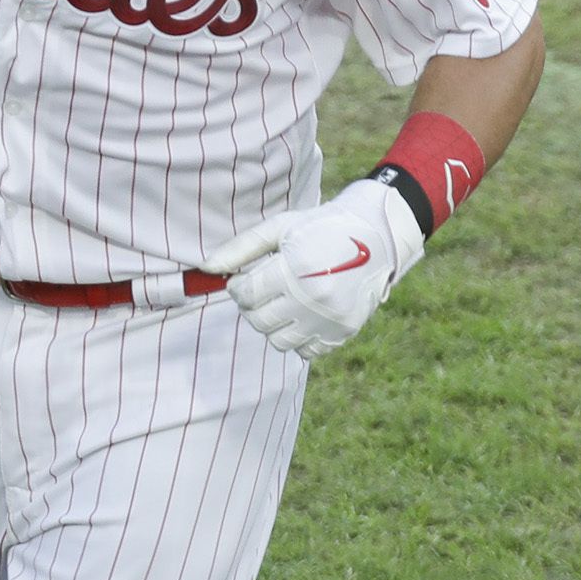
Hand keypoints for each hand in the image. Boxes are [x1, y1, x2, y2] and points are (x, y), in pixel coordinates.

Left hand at [201, 178, 426, 360]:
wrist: (374, 238)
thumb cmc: (319, 228)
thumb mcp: (279, 228)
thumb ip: (241, 249)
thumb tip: (206, 268)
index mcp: (294, 270)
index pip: (245, 295)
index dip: (237, 287)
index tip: (242, 279)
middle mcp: (312, 299)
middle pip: (259, 320)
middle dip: (251, 306)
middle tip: (260, 290)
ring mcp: (330, 319)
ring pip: (279, 341)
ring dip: (272, 324)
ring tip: (280, 302)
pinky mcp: (344, 331)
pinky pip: (307, 352)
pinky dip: (298, 338)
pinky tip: (301, 315)